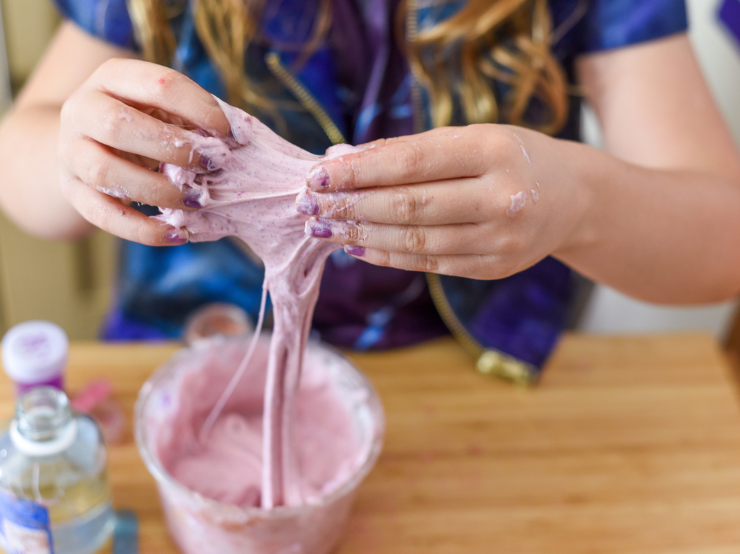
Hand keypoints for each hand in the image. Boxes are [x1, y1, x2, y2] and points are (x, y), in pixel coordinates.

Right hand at [58, 59, 229, 244]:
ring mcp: (71, 152)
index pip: (156, 84)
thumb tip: (239, 136)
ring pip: (106, 173)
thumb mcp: (166, 108)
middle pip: (118, 125)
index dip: (197, 108)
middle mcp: (82, 109)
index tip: (227, 132)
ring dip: (159, 191)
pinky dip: (143, 230)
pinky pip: (104, 215)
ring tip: (198, 201)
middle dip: (174, 148)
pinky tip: (178, 234)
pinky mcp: (73, 191)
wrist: (86, 143)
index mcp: (112, 77)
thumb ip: (197, 118)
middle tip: (213, 165)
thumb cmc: (144, 121)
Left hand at [297, 125, 586, 279]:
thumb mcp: (469, 138)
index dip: (360, 171)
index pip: (412, 162)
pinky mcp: (494, 268)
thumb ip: (407, 149)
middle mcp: (502, 197)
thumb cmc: (511, 157)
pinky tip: (358, 246)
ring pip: (416, 241)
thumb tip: (340, 158)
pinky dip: (388, 256)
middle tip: (312, 206)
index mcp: (494, 151)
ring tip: (326, 229)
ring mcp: (501, 240)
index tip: (319, 173)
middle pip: (410, 206)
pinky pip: (430, 263)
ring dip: (362, 235)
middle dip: (352, 206)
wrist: (573, 198)